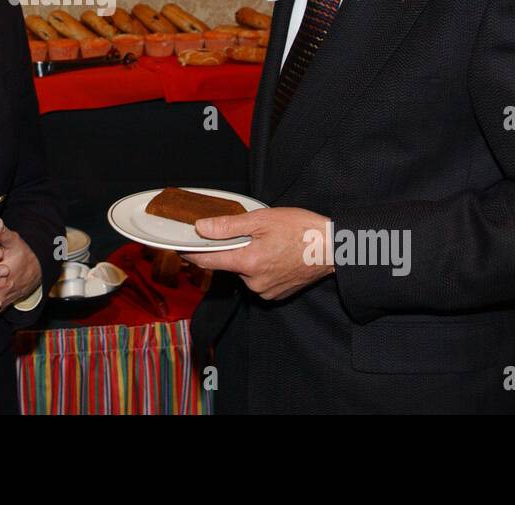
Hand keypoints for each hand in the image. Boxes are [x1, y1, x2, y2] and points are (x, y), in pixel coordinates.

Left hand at [181, 207, 333, 300]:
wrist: (333, 247)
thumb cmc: (302, 230)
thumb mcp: (262, 219)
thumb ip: (228, 226)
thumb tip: (202, 228)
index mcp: (248, 262)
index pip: (208, 261)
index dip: (192, 253)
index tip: (181, 248)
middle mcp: (254, 282)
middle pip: (229, 265)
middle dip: (233, 250)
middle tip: (250, 233)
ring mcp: (266, 291)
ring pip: (245, 272)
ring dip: (249, 259)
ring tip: (269, 243)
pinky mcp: (277, 294)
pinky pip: (259, 280)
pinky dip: (262, 267)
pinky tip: (276, 255)